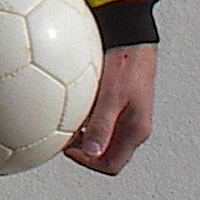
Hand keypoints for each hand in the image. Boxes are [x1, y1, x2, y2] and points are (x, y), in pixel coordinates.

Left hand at [64, 43, 156, 174]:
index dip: (88, 163)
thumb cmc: (126, 63)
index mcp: (136, 131)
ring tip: (66, 119)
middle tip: (63, 135)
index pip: (111, 165)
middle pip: (106, 152)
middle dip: (84, 149)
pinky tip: (73, 102)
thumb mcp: (111, 95)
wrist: (132, 35)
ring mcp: (128, 112)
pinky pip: (102, 116)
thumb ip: (101, 125)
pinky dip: (87, 116)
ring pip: (103, 134)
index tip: (67, 148)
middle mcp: (133, 125)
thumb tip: (90, 154)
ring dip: (85, 133)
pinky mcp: (121, 98)